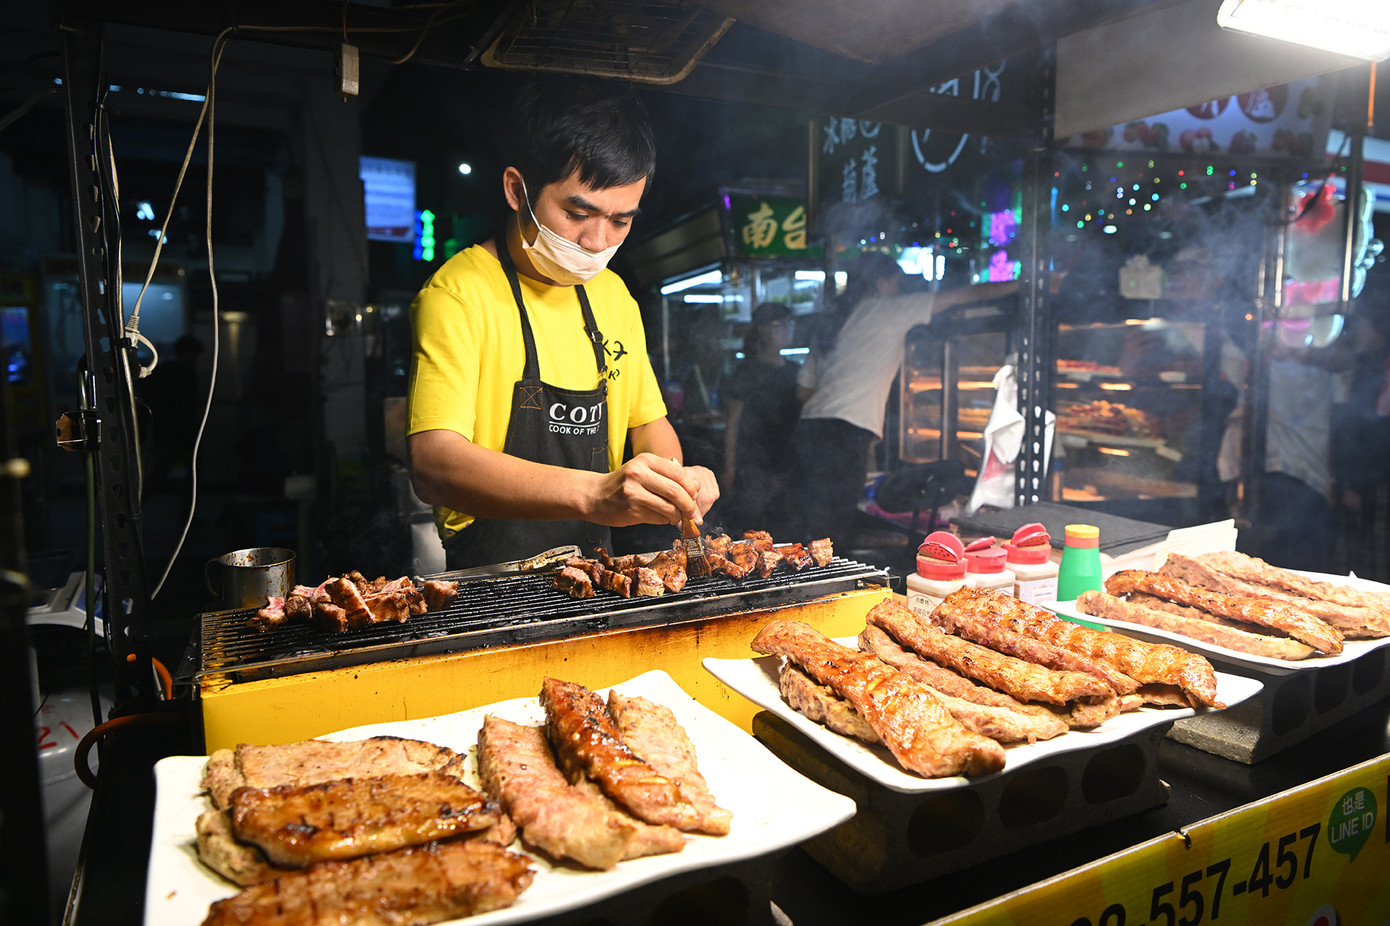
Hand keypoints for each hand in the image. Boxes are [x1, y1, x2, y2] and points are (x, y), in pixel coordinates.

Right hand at [587, 454, 716, 526]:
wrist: (594, 495)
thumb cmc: (623, 484)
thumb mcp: (643, 470)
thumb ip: (667, 477)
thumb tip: (696, 488)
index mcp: (645, 460)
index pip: (678, 473)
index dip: (691, 487)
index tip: (695, 496)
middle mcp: (639, 473)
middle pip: (676, 491)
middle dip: (689, 505)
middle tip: (692, 513)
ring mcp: (633, 492)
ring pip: (668, 507)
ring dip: (678, 516)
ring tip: (677, 517)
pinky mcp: (631, 510)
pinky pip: (658, 518)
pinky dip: (665, 520)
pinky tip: (662, 518)